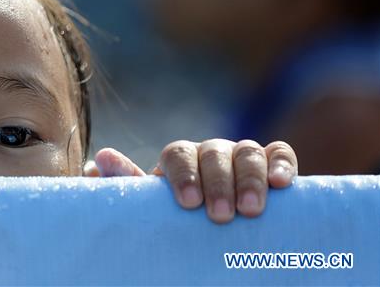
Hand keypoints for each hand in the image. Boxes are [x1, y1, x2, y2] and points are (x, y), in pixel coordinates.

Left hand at [84, 139, 297, 223]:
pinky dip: (281, 163)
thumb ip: (128, 187)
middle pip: (214, 152)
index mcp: (179, 159)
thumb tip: (97, 162)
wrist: (209, 228)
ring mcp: (241, 156)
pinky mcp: (272, 165)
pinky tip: (282, 184)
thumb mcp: (153, 207)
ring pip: (248, 151)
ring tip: (252, 210)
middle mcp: (210, 152)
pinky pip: (279, 154)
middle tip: (221, 215)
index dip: (184, 174)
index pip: (178, 153)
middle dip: (218, 182)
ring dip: (250, 178)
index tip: (188, 203)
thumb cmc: (177, 218)